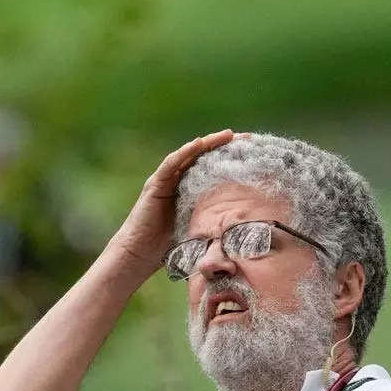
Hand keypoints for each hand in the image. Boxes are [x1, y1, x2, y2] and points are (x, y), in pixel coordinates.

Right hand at [105, 130, 235, 280]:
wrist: (138, 255)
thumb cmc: (167, 249)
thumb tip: (243, 226)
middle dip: (224, 145)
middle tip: (246, 137)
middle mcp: (177, 181)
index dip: (231, 158)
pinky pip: (170, 164)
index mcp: (190, 190)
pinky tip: (198, 143)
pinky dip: (184, 152)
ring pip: (189, 155)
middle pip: (203, 157)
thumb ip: (213, 222)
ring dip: (208, 143)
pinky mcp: (155, 185)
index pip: (212, 168)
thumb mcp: (198, 231)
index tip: (252, 152)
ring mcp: (165, 181)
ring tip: (228, 135)